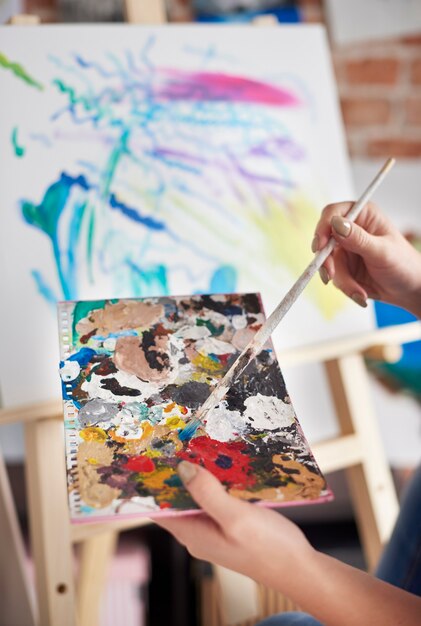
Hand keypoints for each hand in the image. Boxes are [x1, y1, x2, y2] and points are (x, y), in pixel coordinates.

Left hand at [157, 462, 420, 625]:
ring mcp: (215, 527)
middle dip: (175, 472)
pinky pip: (216, 498)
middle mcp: (199, 531)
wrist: (299, 568)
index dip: (150, 483)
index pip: (158, 508)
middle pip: (177, 499)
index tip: (148, 455)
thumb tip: (182, 468)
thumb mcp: (236, 518)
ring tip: (197, 443)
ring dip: (198, 473)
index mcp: (192, 533)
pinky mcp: (231, 523)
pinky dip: (217, 481)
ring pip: (198, 496)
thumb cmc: (268, 549)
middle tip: (175, 439)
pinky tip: (224, 463)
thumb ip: (207, 494)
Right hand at [313, 201, 420, 316]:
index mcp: (363, 216)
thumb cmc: (404, 265)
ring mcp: (346, 249)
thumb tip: (336, 224)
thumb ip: (358, 238)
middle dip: (327, 262)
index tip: (320, 245)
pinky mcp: (344, 267)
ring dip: (343, 281)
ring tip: (360, 293)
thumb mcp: (382, 251)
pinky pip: (336, 277)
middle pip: (324, 241)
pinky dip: (346, 288)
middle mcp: (351, 230)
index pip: (333, 213)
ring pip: (329, 264)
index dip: (323, 227)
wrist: (409, 290)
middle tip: (330, 276)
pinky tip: (361, 294)